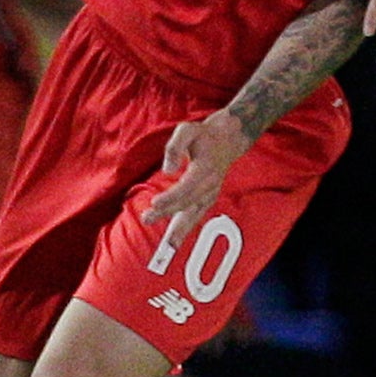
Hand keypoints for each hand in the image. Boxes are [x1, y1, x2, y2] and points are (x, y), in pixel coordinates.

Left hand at [141, 112, 251, 247]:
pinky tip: (176, 239)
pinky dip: (187, 227)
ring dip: (180, 229)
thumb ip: (174, 147)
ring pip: (194, 214)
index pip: (187, 186)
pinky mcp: (209, 197)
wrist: (228, 140)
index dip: (172, 196)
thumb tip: (167, 170)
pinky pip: (197, 215)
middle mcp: (210, 184)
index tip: (155, 202)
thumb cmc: (203, 135)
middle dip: (167, 212)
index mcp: (205, 169)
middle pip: (188, 202)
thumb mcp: (187, 130)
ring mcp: (211, 193)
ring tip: (169, 246)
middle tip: (147, 218)